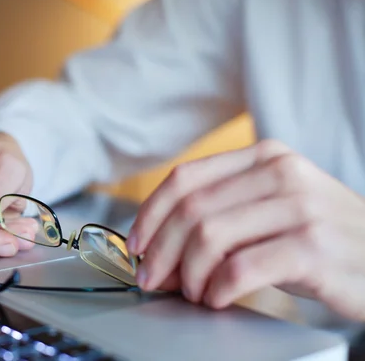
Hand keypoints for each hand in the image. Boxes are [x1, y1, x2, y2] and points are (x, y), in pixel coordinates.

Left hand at [127, 139, 364, 320]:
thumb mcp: (270, 213)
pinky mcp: (312, 246)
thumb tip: (157, 250)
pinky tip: (217, 298)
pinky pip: (240, 268)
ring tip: (191, 292)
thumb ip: (219, 219)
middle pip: (191, 208)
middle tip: (152, 278)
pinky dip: (217, 288)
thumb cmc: (320, 240)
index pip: (185, 177)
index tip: (136, 244)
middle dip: (161, 250)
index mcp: (264, 157)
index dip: (150, 213)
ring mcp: (300, 207)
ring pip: (209, 236)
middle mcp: (281, 173)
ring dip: (187, 273)